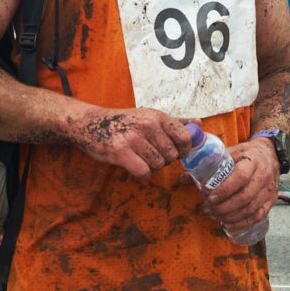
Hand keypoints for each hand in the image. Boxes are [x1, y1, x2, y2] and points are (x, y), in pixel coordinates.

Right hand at [74, 106, 192, 177]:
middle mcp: (147, 125)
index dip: (183, 149)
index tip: (175, 151)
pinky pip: (143, 172)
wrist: (90, 124)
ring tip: (139, 157)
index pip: (184, 138)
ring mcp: (133, 139)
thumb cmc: (123, 122)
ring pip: (158, 165)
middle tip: (150, 154)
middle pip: (171, 155)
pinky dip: (140, 174)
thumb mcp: (149, 116)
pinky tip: (133, 166)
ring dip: (150, 166)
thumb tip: (199, 124)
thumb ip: (175, 122)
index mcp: (157, 116)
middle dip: (164, 160)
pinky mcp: (121, 152)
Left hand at [203, 139, 277, 233]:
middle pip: (245, 197)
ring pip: (250, 209)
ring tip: (215, 215)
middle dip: (224, 207)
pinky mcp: (271, 201)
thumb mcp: (230, 152)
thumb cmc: (246, 154)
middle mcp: (263, 176)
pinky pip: (257, 216)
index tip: (210, 197)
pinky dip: (242, 223)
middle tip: (208, 209)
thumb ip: (208, 165)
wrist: (270, 154)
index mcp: (253, 161)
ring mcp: (269, 190)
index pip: (241, 177)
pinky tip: (228, 224)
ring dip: (230, 216)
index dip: (225, 190)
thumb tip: (183, 179)